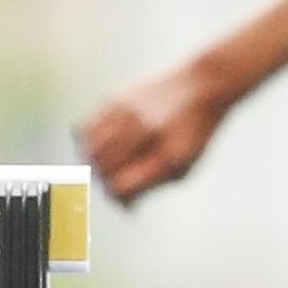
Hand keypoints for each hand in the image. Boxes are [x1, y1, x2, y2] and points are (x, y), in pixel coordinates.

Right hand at [77, 60, 234, 202]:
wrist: (203, 83)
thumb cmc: (194, 132)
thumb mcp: (184, 164)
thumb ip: (151, 185)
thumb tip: (123, 204)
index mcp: (164, 153)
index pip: (121, 187)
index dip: (119, 199)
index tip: (126, 199)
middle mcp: (142, 130)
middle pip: (102, 170)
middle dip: (106, 182)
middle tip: (119, 181)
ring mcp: (125, 111)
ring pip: (88, 150)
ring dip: (94, 164)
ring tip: (109, 164)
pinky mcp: (114, 97)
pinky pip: (84, 128)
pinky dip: (87, 143)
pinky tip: (104, 144)